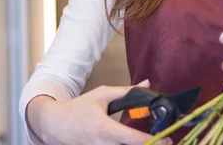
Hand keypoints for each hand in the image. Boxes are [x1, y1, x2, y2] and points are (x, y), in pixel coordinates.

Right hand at [26, 81, 171, 144]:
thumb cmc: (78, 108)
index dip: (153, 141)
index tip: (168, 139)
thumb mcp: (102, 94)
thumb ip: (126, 90)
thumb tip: (147, 83)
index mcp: (105, 129)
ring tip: (153, 141)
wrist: (54, 125)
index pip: (134, 139)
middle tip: (165, 141)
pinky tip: (138, 143)